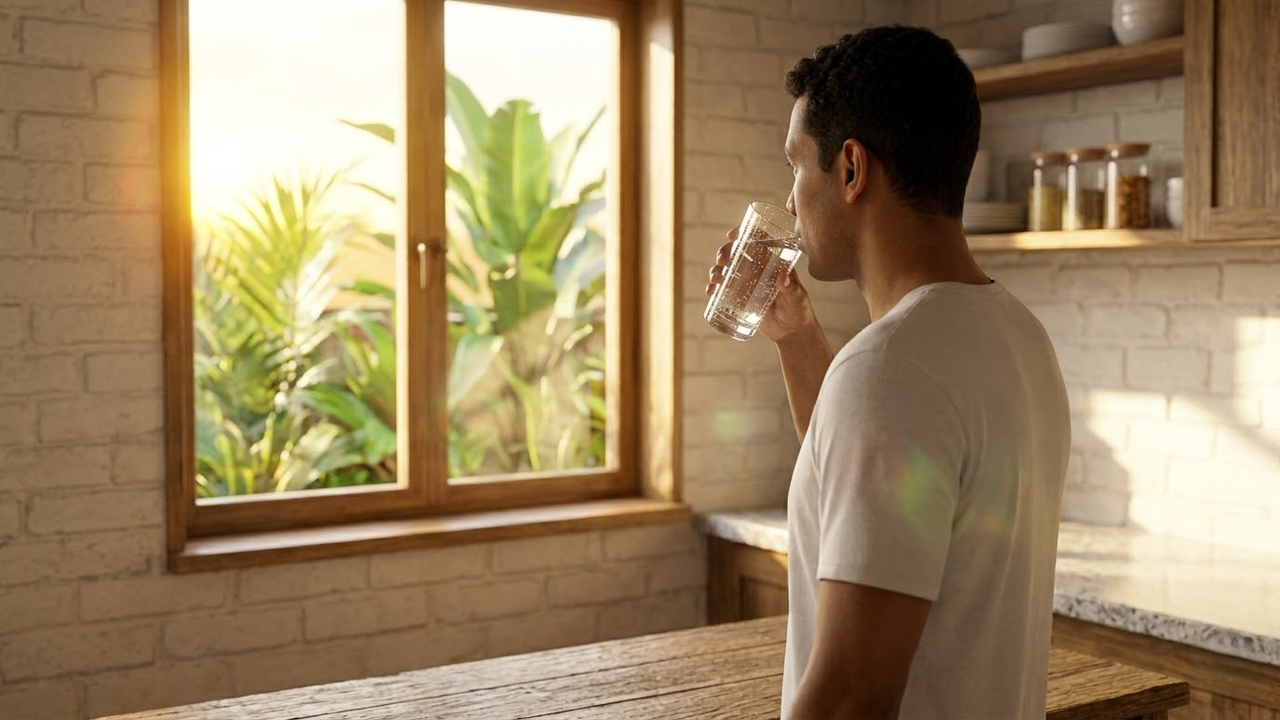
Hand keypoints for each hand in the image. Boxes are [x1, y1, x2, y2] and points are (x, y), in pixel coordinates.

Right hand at [705, 227, 818, 343]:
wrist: (791, 333)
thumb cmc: (799, 312)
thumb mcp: (797, 299)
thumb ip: (791, 289)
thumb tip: (783, 278)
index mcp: (773, 263)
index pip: (758, 242)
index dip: (744, 234)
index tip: (732, 235)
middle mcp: (759, 269)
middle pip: (738, 253)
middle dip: (725, 253)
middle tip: (721, 261)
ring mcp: (748, 283)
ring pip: (728, 269)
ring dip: (717, 269)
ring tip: (715, 278)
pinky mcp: (740, 297)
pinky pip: (724, 288)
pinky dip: (715, 287)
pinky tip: (711, 291)